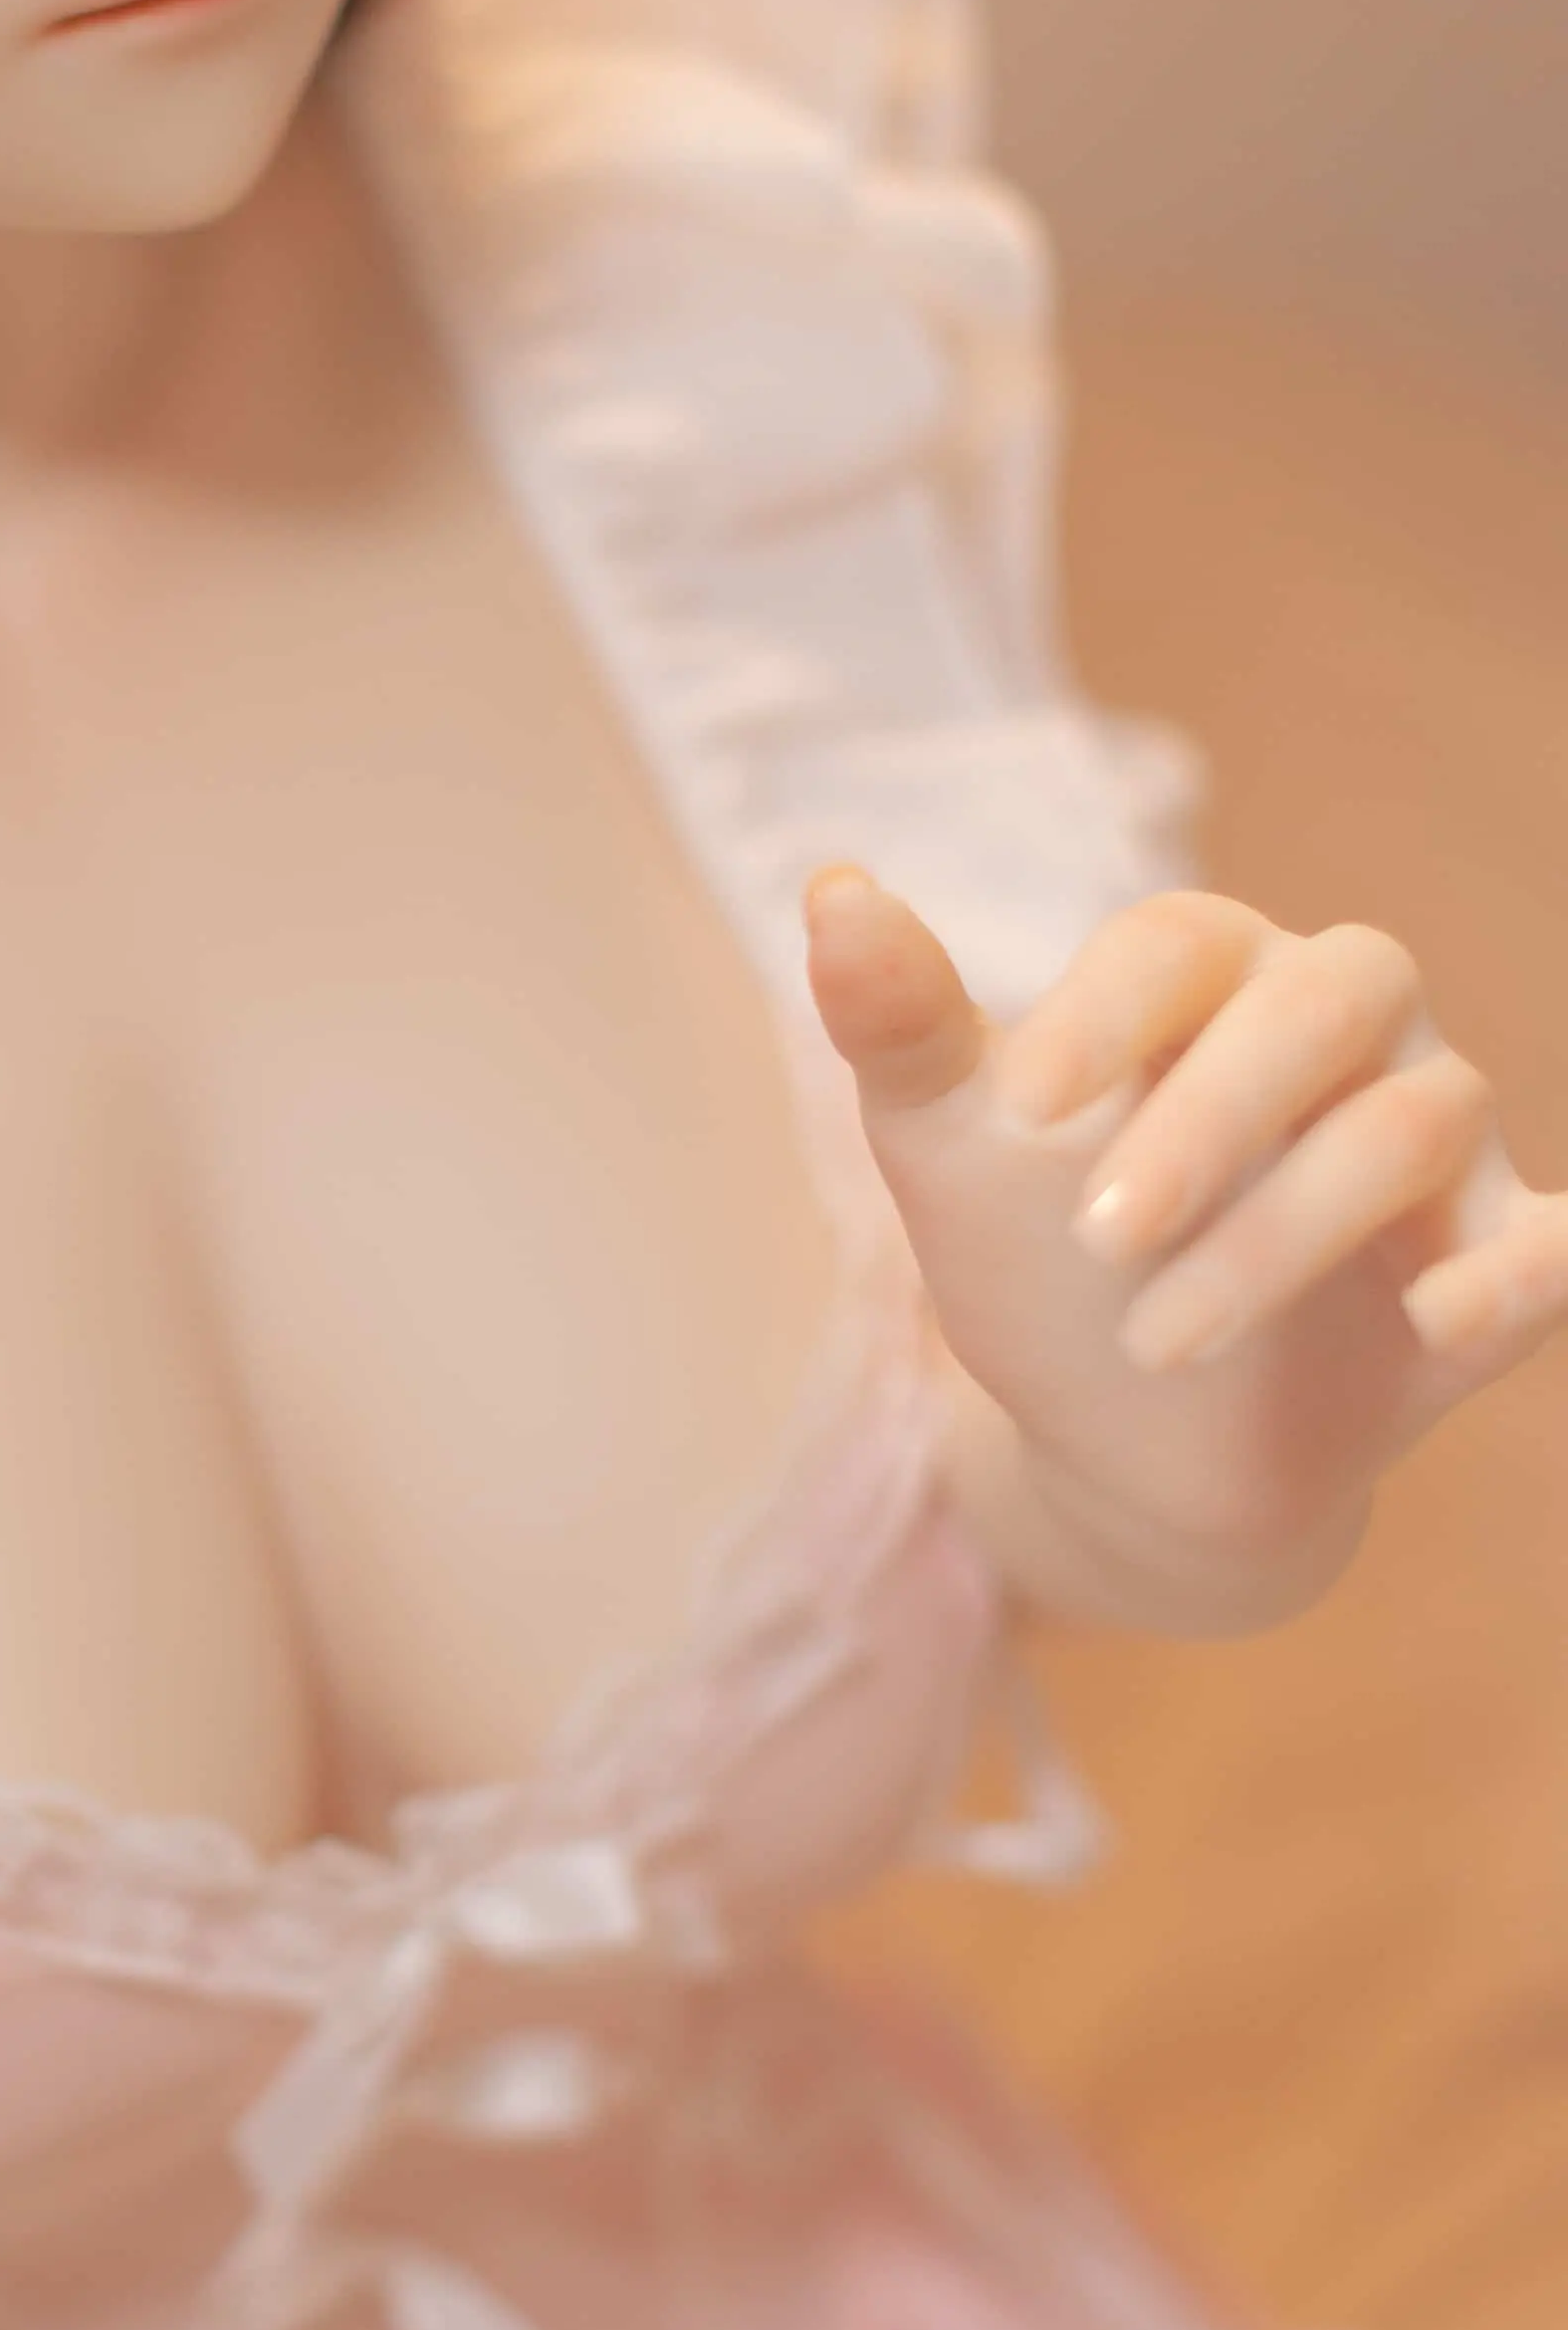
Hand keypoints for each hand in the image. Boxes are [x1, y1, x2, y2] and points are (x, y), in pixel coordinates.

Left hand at [804, 869, 1566, 1613]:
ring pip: (1420, 1120)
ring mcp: (1441, 1145)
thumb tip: (833, 888)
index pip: (1185, 940)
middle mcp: (1352, 1030)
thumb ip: (899, 1025)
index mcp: (1216, 975)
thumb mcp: (950, 1150)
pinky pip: (1557, 1247)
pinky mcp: (1496, 1265)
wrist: (1125, 1440)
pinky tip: (1438, 1322)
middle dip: (1216, 1117)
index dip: (1106, 1012)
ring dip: (1288, 1230)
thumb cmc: (1040, 1259)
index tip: (1017, 1114)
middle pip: (1332, 997)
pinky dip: (1511, 1277)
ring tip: (1154, 1342)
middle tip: (1100, 1238)